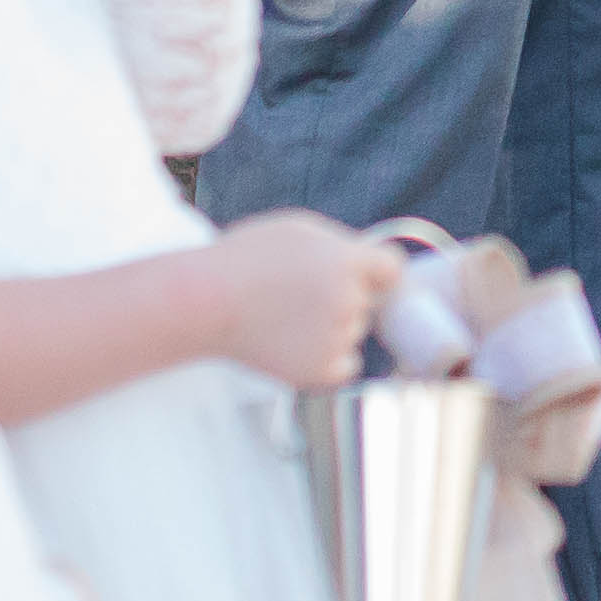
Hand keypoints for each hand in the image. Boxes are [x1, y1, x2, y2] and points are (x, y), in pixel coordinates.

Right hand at [204, 208, 408, 390]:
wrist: (207, 302)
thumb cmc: (247, 259)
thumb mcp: (299, 230)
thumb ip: (341, 246)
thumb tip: (367, 262)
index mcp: (348, 262)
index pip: (394, 270)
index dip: (379, 272)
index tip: (366, 277)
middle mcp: (349, 300)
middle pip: (369, 301)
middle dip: (347, 296)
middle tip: (303, 295)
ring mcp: (335, 338)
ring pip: (354, 332)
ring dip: (334, 327)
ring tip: (288, 317)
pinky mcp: (318, 371)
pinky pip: (345, 365)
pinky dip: (329, 358)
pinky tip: (299, 344)